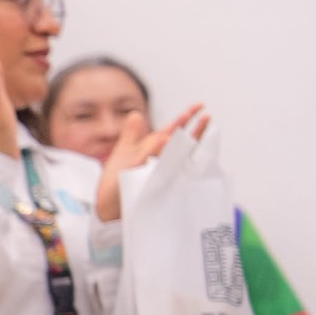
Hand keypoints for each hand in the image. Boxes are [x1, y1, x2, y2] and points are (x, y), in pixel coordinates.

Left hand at [94, 104, 206, 221]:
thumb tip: (136, 113)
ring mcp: (162, 174)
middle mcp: (162, 160)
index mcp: (153, 148)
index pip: (173, 130)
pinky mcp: (156, 188)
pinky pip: (169, 176)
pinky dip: (173, 167)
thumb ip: (131, 134)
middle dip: (195, 130)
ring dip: (187, 149)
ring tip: (198, 146)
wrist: (108, 207)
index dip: (185, 118)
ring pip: (180, 158)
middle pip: (183, 143)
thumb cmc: (116, 180)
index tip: (199, 106)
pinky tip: (179, 159)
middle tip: (207, 117)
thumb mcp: (123, 153)